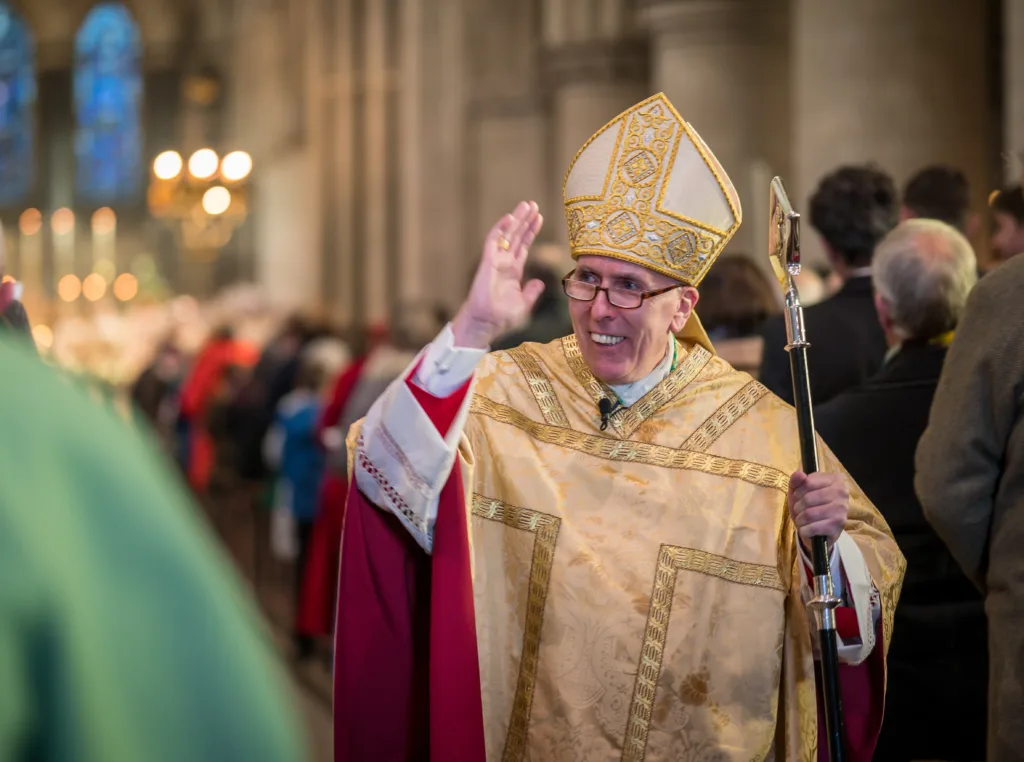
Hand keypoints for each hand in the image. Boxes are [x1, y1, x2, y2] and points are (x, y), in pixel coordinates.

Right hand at [451, 201, 544, 348]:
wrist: (486, 323)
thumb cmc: (501, 317)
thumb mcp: (523, 304)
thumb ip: (531, 292)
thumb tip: (539, 283)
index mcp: (513, 271)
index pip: (523, 246)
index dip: (531, 232)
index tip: (539, 218)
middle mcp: (504, 263)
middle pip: (516, 236)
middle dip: (525, 220)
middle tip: (533, 204)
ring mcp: (495, 261)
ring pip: (507, 235)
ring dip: (516, 220)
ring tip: (526, 206)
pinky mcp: (487, 262)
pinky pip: (493, 241)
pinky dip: (501, 229)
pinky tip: (510, 218)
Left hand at [788, 471, 848, 550]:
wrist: (820, 530)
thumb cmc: (809, 506)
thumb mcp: (799, 490)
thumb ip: (796, 480)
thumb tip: (799, 473)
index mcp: (835, 479)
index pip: (808, 482)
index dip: (797, 492)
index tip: (798, 497)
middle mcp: (842, 492)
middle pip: (808, 498)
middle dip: (797, 507)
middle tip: (799, 511)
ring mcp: (842, 509)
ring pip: (809, 514)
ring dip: (800, 520)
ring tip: (802, 520)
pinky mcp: (839, 525)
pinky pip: (813, 527)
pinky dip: (805, 530)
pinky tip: (807, 529)